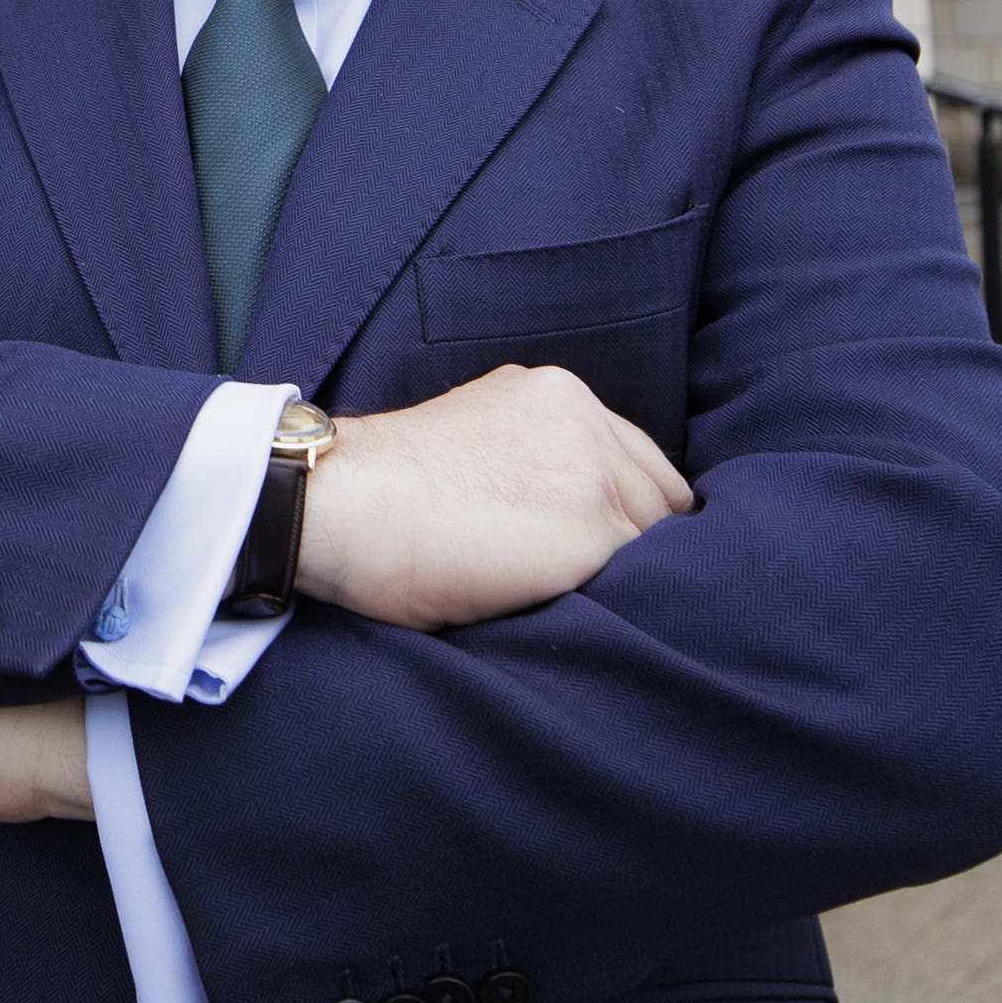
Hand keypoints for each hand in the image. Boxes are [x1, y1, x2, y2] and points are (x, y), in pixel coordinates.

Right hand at [296, 362, 694, 630]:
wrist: (342, 505)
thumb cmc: (383, 491)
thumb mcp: (472, 435)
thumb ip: (530, 452)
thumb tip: (557, 505)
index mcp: (556, 392)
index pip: (633, 459)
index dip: (619, 508)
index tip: (595, 545)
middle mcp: (587, 419)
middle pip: (659, 497)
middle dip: (633, 539)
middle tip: (588, 581)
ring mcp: (595, 472)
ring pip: (655, 540)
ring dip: (624, 572)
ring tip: (569, 598)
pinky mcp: (594, 530)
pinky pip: (635, 579)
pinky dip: (611, 600)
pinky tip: (564, 610)